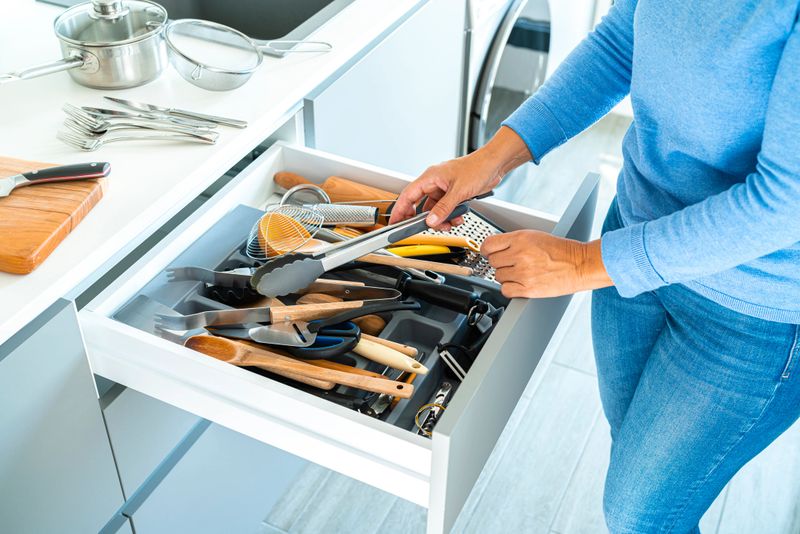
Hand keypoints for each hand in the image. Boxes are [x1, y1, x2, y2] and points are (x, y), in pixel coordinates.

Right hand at [389, 126, 531, 228]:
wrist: (494, 164)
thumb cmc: (477, 168)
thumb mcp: (459, 191)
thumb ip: (443, 208)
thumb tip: (431, 220)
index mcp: (430, 177)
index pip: (408, 195)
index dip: (399, 210)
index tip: (394, 222)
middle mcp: (434, 183)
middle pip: (420, 205)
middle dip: (425, 219)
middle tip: (427, 228)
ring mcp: (443, 189)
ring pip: (434, 209)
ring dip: (441, 219)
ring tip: (450, 222)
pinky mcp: (452, 193)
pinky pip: (445, 209)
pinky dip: (450, 216)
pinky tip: (458, 217)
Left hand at [482, 230, 612, 297]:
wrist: (580, 265)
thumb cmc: (561, 251)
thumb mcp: (535, 236)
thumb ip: (513, 241)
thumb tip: (494, 248)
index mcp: (520, 239)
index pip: (488, 245)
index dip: (487, 250)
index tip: (489, 252)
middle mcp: (520, 255)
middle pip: (492, 262)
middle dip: (501, 262)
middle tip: (512, 263)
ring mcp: (523, 273)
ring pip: (498, 276)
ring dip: (506, 276)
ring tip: (521, 272)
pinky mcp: (528, 289)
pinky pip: (505, 290)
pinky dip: (510, 288)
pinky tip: (519, 283)